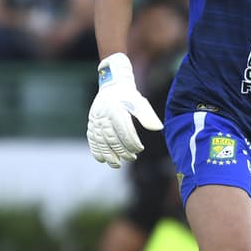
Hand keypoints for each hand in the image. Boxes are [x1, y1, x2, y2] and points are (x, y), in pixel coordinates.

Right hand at [86, 53, 162, 167]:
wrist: (112, 86)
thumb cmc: (128, 96)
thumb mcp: (140, 102)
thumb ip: (148, 116)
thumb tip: (158, 128)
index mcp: (116, 110)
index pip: (125, 131)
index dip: (132, 143)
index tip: (140, 149)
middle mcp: (104, 116)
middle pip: (112, 139)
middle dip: (122, 151)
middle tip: (132, 158)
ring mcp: (96, 121)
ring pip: (101, 142)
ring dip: (109, 155)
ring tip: (117, 164)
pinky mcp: (91, 124)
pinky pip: (92, 140)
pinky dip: (96, 151)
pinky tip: (102, 160)